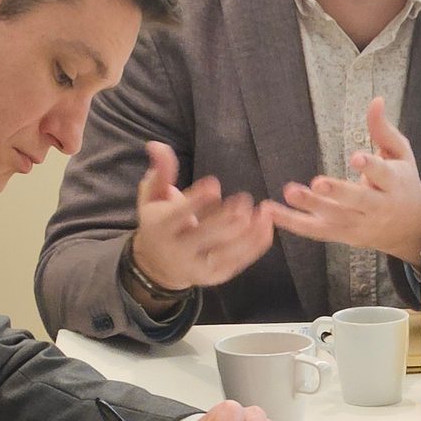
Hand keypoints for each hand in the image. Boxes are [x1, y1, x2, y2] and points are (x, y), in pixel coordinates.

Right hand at [128, 141, 276, 297]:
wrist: (158, 266)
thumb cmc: (159, 223)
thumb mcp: (152, 197)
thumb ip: (160, 172)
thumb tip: (157, 144)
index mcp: (160, 229)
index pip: (178, 216)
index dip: (196, 200)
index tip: (214, 184)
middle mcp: (179, 251)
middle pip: (207, 234)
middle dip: (227, 216)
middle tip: (244, 198)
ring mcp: (199, 267)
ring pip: (228, 250)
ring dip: (249, 230)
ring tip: (264, 210)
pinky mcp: (218, 276)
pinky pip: (241, 260)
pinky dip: (257, 243)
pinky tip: (267, 225)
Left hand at [271, 98, 420, 262]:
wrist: (410, 227)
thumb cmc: (402, 183)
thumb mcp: (400, 155)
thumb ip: (384, 130)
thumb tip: (376, 101)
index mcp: (394, 184)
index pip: (383, 175)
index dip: (370, 166)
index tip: (357, 158)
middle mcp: (377, 207)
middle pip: (357, 201)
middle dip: (337, 192)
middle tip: (317, 183)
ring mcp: (359, 224)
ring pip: (333, 217)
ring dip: (310, 207)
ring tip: (290, 192)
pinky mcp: (343, 235)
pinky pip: (316, 231)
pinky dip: (293, 223)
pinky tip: (272, 211)